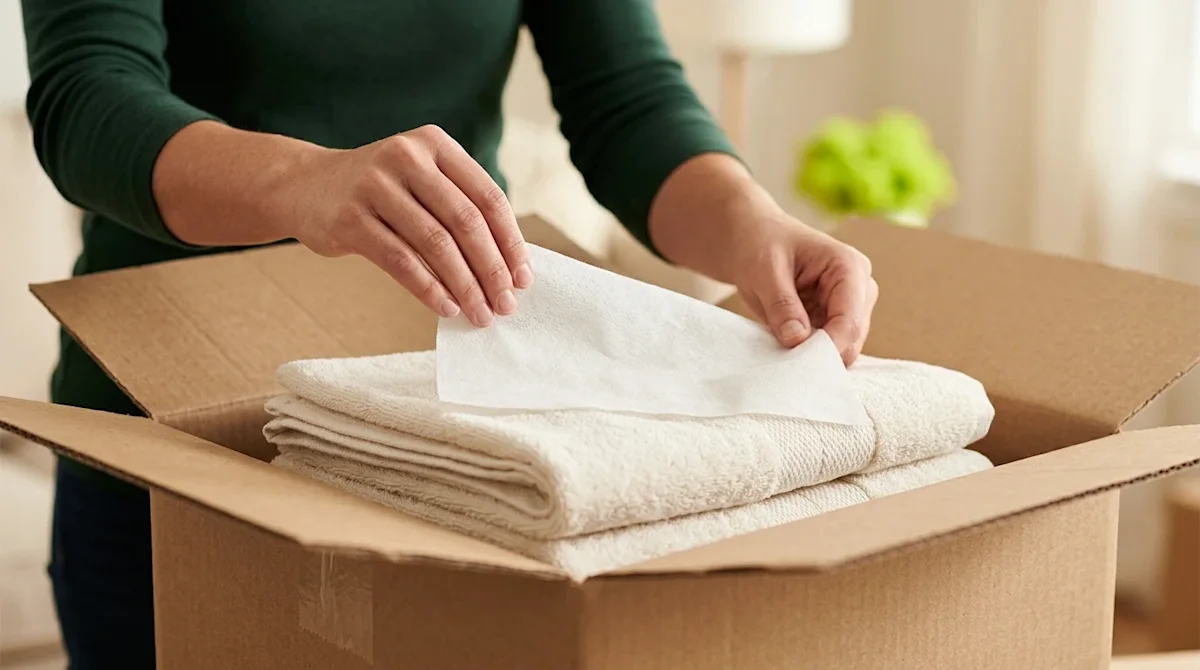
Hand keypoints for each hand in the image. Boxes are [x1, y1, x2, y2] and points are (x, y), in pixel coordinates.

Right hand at [281, 125, 531, 326]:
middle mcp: (407, 157)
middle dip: (492, 270)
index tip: (523, 279)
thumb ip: (459, 207)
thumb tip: (508, 266)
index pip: (488, 197)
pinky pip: (400, 260)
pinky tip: (446, 307)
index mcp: (435, 144)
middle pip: (466, 222)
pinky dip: (428, 288)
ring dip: (464, 286)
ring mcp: (375, 185)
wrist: (302, 185)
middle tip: (505, 304)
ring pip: (435, 244)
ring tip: (479, 313)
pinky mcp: (350, 218)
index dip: (510, 241)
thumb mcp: (420, 180)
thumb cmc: (378, 191)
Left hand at [647, 154, 876, 364]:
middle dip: (823, 355)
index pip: (850, 319)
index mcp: (848, 267)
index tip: (800, 365)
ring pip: (844, 348)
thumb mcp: (764, 271)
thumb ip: (781, 305)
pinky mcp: (834, 320)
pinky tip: (787, 352)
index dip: (829, 346)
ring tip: (783, 355)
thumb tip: (797, 340)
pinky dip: (809, 355)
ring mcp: (850, 306)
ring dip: (815, 356)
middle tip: (788, 367)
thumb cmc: (760, 244)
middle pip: (853, 337)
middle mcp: (859, 288)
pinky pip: (829, 348)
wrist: (752, 240)